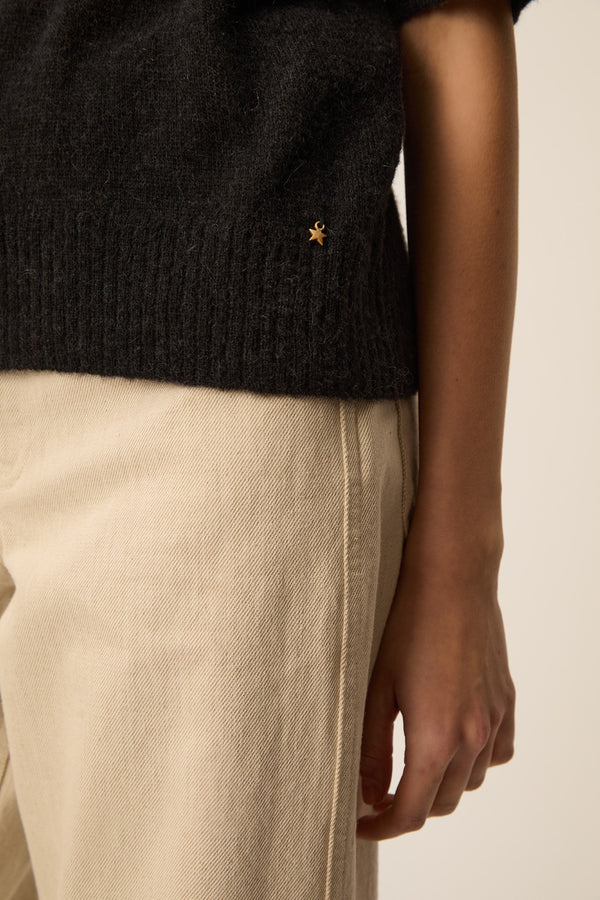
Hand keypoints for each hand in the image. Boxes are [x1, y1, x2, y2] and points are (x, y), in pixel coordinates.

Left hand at [356, 499, 515, 840]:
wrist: (453, 580)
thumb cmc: (407, 626)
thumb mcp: (376, 688)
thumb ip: (371, 748)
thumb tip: (367, 792)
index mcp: (435, 738)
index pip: (411, 812)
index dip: (383, 827)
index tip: (361, 823)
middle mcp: (472, 737)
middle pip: (441, 802)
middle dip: (408, 807)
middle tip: (377, 793)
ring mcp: (494, 719)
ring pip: (469, 781)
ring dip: (439, 785)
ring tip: (409, 767)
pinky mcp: (505, 700)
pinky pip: (497, 753)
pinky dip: (474, 762)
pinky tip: (451, 742)